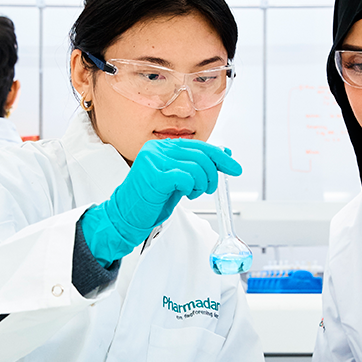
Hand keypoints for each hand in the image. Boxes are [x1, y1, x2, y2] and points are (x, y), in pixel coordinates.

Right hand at [80, 140, 241, 263]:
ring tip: (193, 193)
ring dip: (201, 184)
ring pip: (195, 167)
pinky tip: (184, 194)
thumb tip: (225, 154)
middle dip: (212, 175)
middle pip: (200, 155)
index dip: (220, 157)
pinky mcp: (153, 176)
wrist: (126, 216)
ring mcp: (153, 160)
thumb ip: (197, 166)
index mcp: (162, 146)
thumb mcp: (179, 180)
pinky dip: (190, 188)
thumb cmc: (151, 199)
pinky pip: (184, 178)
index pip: (199, 146)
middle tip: (208, 189)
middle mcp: (156, 149)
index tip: (235, 168)